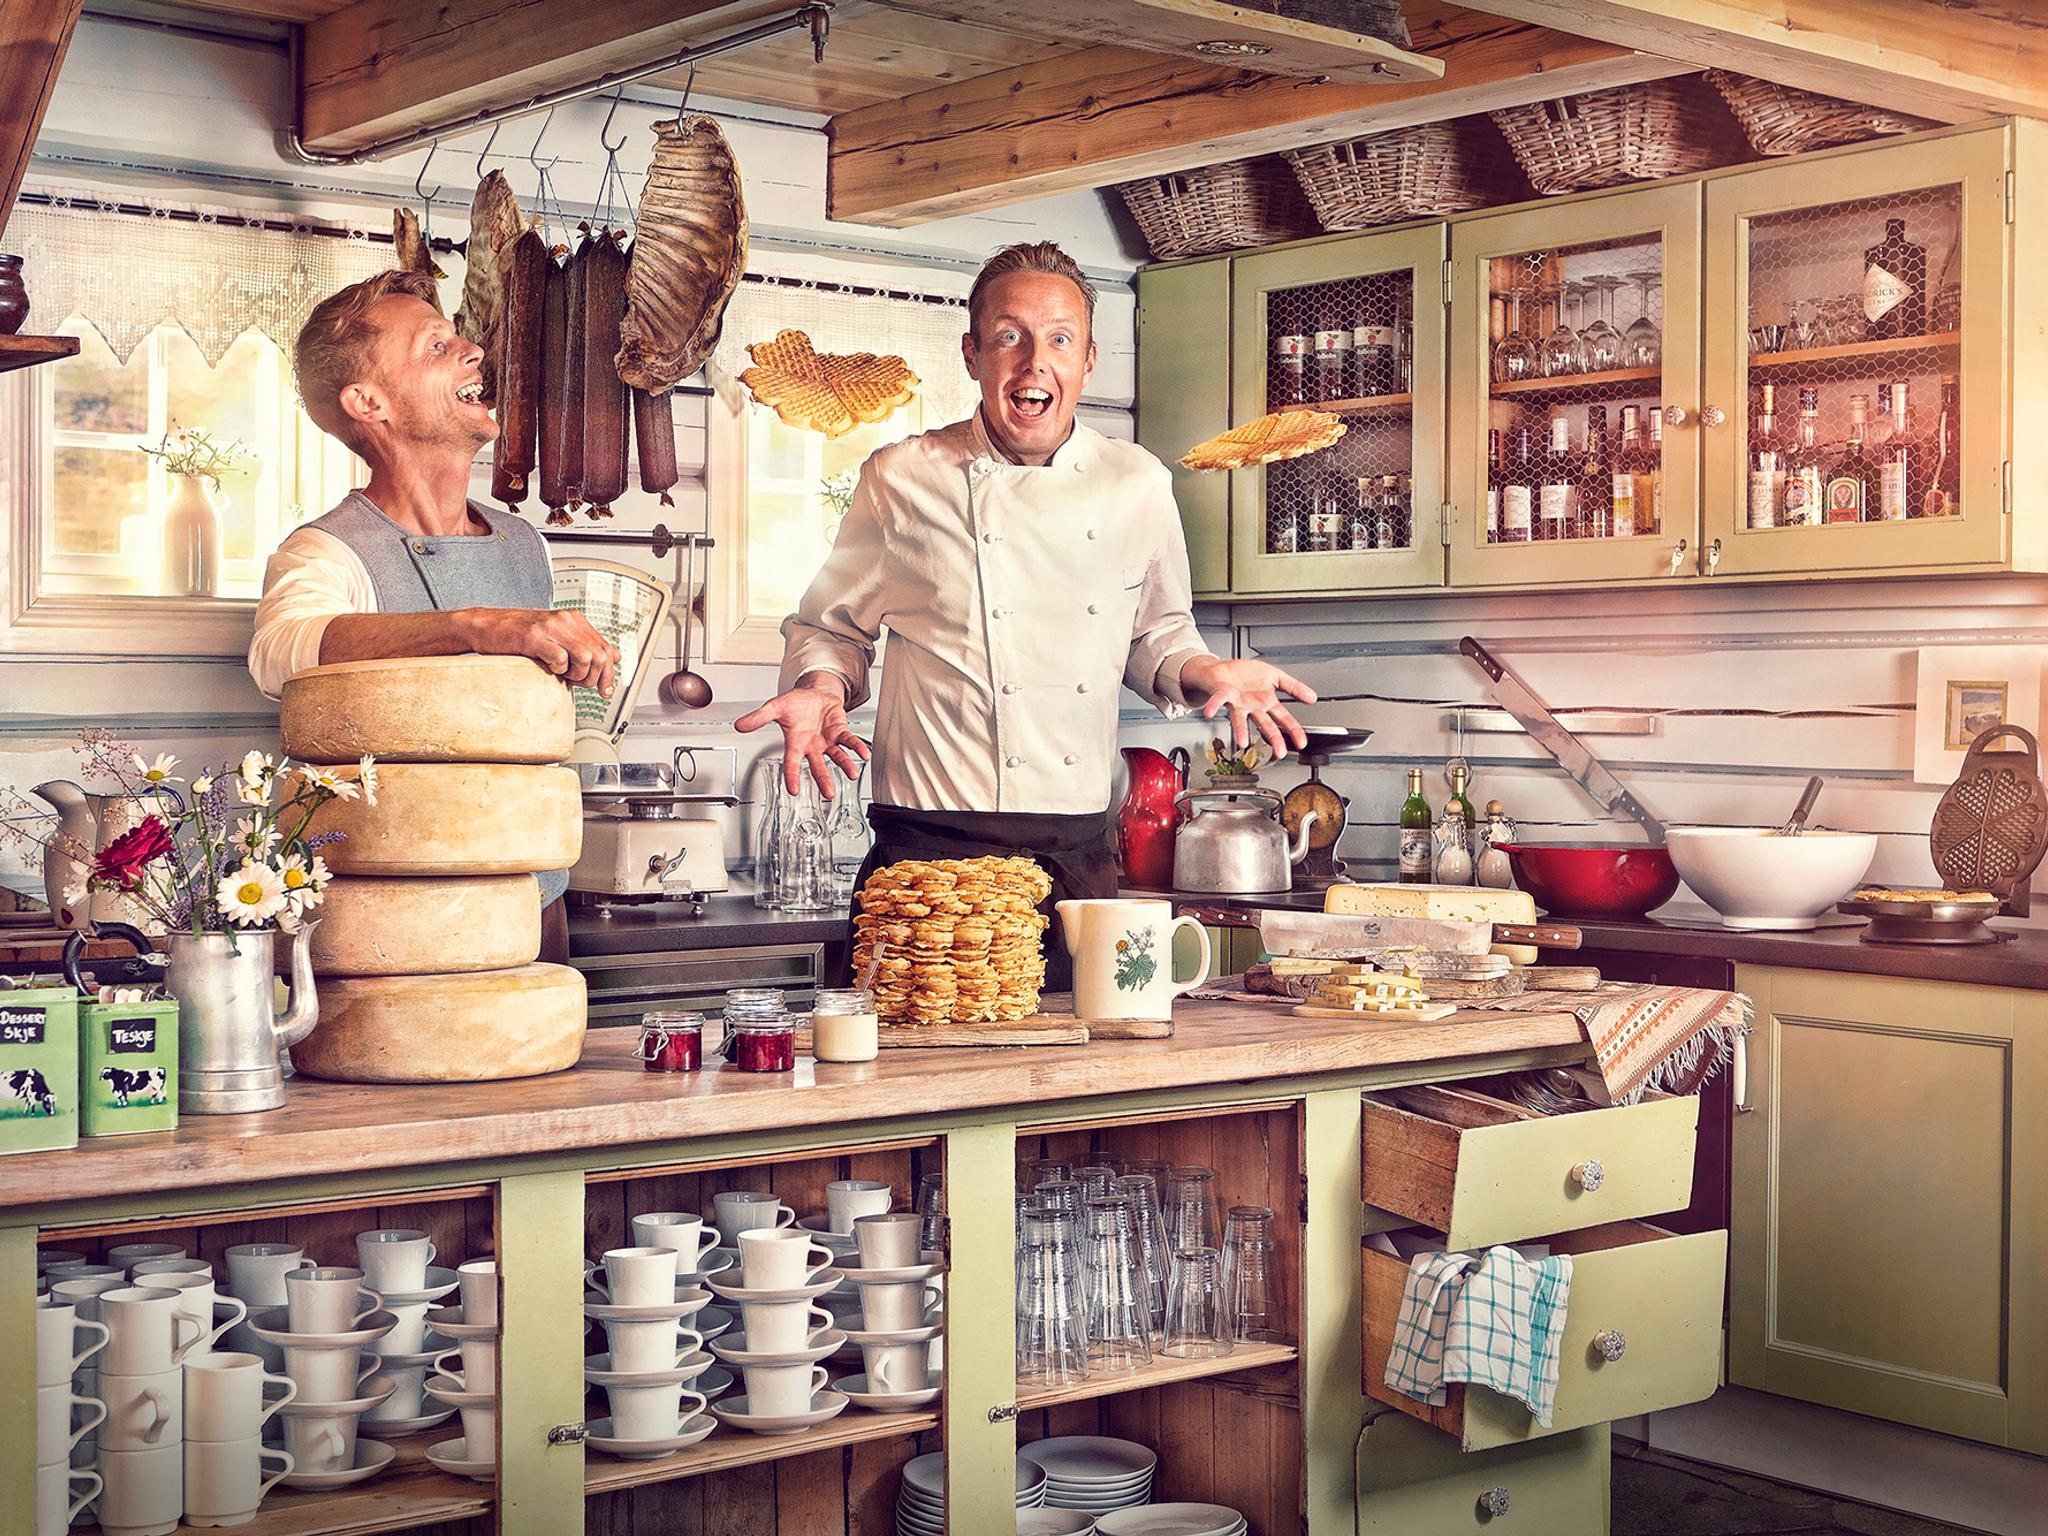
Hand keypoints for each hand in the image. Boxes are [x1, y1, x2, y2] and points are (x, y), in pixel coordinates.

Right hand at [462, 609, 620, 695]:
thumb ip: (583, 645)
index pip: (606, 649)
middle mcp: (565, 620)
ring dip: (576, 674)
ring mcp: (550, 627)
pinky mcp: (534, 637)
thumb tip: (613, 658)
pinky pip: (560, 658)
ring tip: (562, 674)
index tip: (604, 690)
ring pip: (585, 658)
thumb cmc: (519, 635)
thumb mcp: (557, 637)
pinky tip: (548, 668)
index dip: (609, 674)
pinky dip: (558, 669)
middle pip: (600, 656)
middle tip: (577, 682)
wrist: (486, 627)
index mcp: (574, 620)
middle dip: (592, 677)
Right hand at [734, 675, 870, 797]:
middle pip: (817, 766)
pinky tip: (864, 754)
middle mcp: (812, 746)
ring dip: (846, 765)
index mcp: (794, 742)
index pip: (791, 762)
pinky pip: (849, 741)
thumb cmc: (795, 704)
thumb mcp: (775, 707)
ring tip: (853, 774)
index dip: (792, 776)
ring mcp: (827, 741)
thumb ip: (759, 717)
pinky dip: (857, 747)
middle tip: (829, 794)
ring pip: (837, 757)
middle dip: (823, 779)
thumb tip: (739, 725)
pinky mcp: (840, 732)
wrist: (814, 694)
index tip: (794, 790)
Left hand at [1178, 655, 1317, 761]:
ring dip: (1241, 730)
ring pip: (1240, 718)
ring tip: (1243, 742)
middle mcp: (1252, 706)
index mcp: (1266, 702)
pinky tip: (1209, 712)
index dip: (1293, 730)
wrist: (1221, 669)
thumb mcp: (1275, 676)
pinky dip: (1213, 706)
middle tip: (1280, 752)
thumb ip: (1294, 687)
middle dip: (1273, 738)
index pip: (1284, 718)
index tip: (1301, 743)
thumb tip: (1313, 697)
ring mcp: (1237, 702)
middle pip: (1265, 724)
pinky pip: (1218, 700)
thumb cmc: (1245, 674)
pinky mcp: (1223, 693)